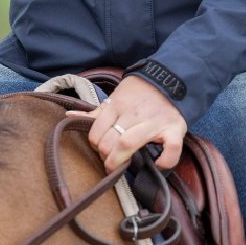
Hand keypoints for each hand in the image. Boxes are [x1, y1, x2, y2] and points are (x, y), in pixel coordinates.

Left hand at [68, 75, 186, 172]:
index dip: (95, 145)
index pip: (96, 132)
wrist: (169, 78)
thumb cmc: (139, 92)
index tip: (100, 151)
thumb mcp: (116, 96)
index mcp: (118, 105)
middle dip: (106, 156)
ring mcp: (155, 121)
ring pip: (129, 144)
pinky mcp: (176, 129)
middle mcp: (134, 113)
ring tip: (120, 166)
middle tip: (109, 160)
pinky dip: (165, 160)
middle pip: (110, 141)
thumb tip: (69, 115)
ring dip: (120, 160)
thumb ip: (96, 111)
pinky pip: (172, 149)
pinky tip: (157, 164)